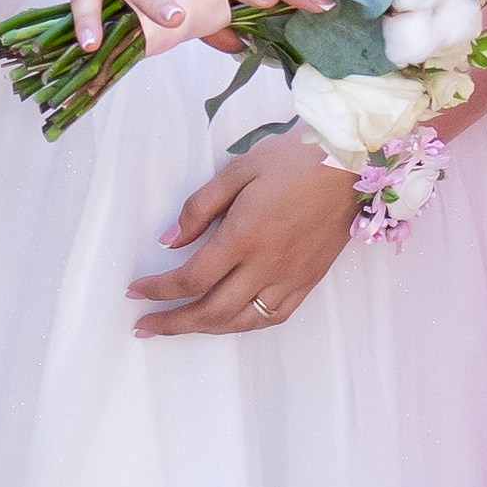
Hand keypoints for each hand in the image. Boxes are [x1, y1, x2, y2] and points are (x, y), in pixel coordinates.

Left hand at [128, 126, 357, 337]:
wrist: (351, 161)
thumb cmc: (295, 157)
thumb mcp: (239, 169)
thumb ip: (200, 207)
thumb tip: (168, 240)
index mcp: (245, 236)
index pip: (191, 278)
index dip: (158, 289)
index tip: (135, 290)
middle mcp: (267, 265)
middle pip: (211, 311)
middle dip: (172, 322)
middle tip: (144, 326)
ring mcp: (291, 277)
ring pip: (241, 321)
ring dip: (204, 329)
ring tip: (179, 326)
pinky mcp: (309, 280)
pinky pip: (273, 317)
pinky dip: (244, 325)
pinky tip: (228, 321)